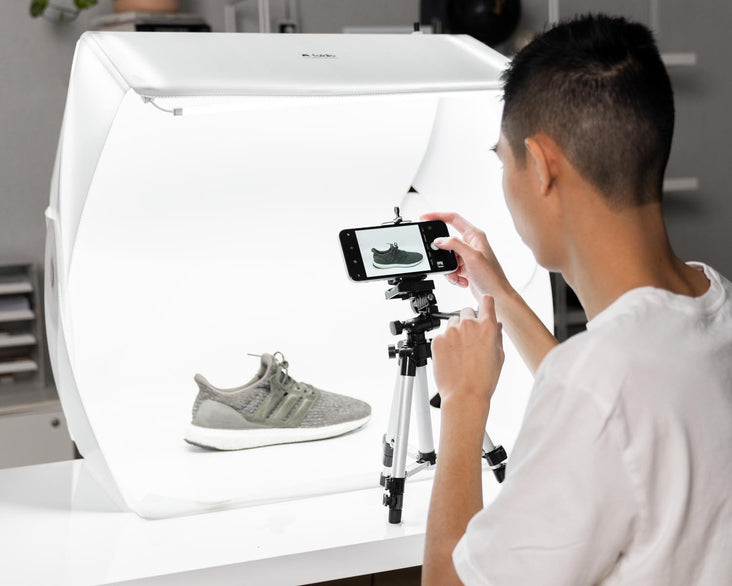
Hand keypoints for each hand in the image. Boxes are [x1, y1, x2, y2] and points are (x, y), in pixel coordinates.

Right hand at [421, 211, 511, 300]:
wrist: (496, 295)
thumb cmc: (491, 276)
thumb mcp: (472, 257)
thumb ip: (454, 245)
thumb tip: (439, 240)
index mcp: (474, 235)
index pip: (453, 218)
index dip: (437, 216)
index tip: (424, 218)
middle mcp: (471, 243)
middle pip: (447, 242)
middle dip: (442, 254)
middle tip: (440, 261)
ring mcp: (467, 256)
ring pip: (447, 257)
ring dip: (449, 268)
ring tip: (458, 275)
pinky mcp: (464, 267)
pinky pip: (451, 268)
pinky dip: (453, 276)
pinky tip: (462, 280)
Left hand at [431, 295, 504, 414]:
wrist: (464, 395)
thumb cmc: (484, 380)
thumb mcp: (499, 356)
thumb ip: (497, 336)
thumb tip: (496, 324)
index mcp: (486, 327)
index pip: (486, 300)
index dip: (485, 303)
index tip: (483, 307)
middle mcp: (468, 325)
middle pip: (466, 310)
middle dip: (469, 321)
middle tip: (470, 339)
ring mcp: (450, 332)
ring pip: (452, 322)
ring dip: (456, 331)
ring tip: (460, 351)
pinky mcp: (437, 340)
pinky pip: (442, 335)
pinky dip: (445, 343)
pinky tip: (451, 357)